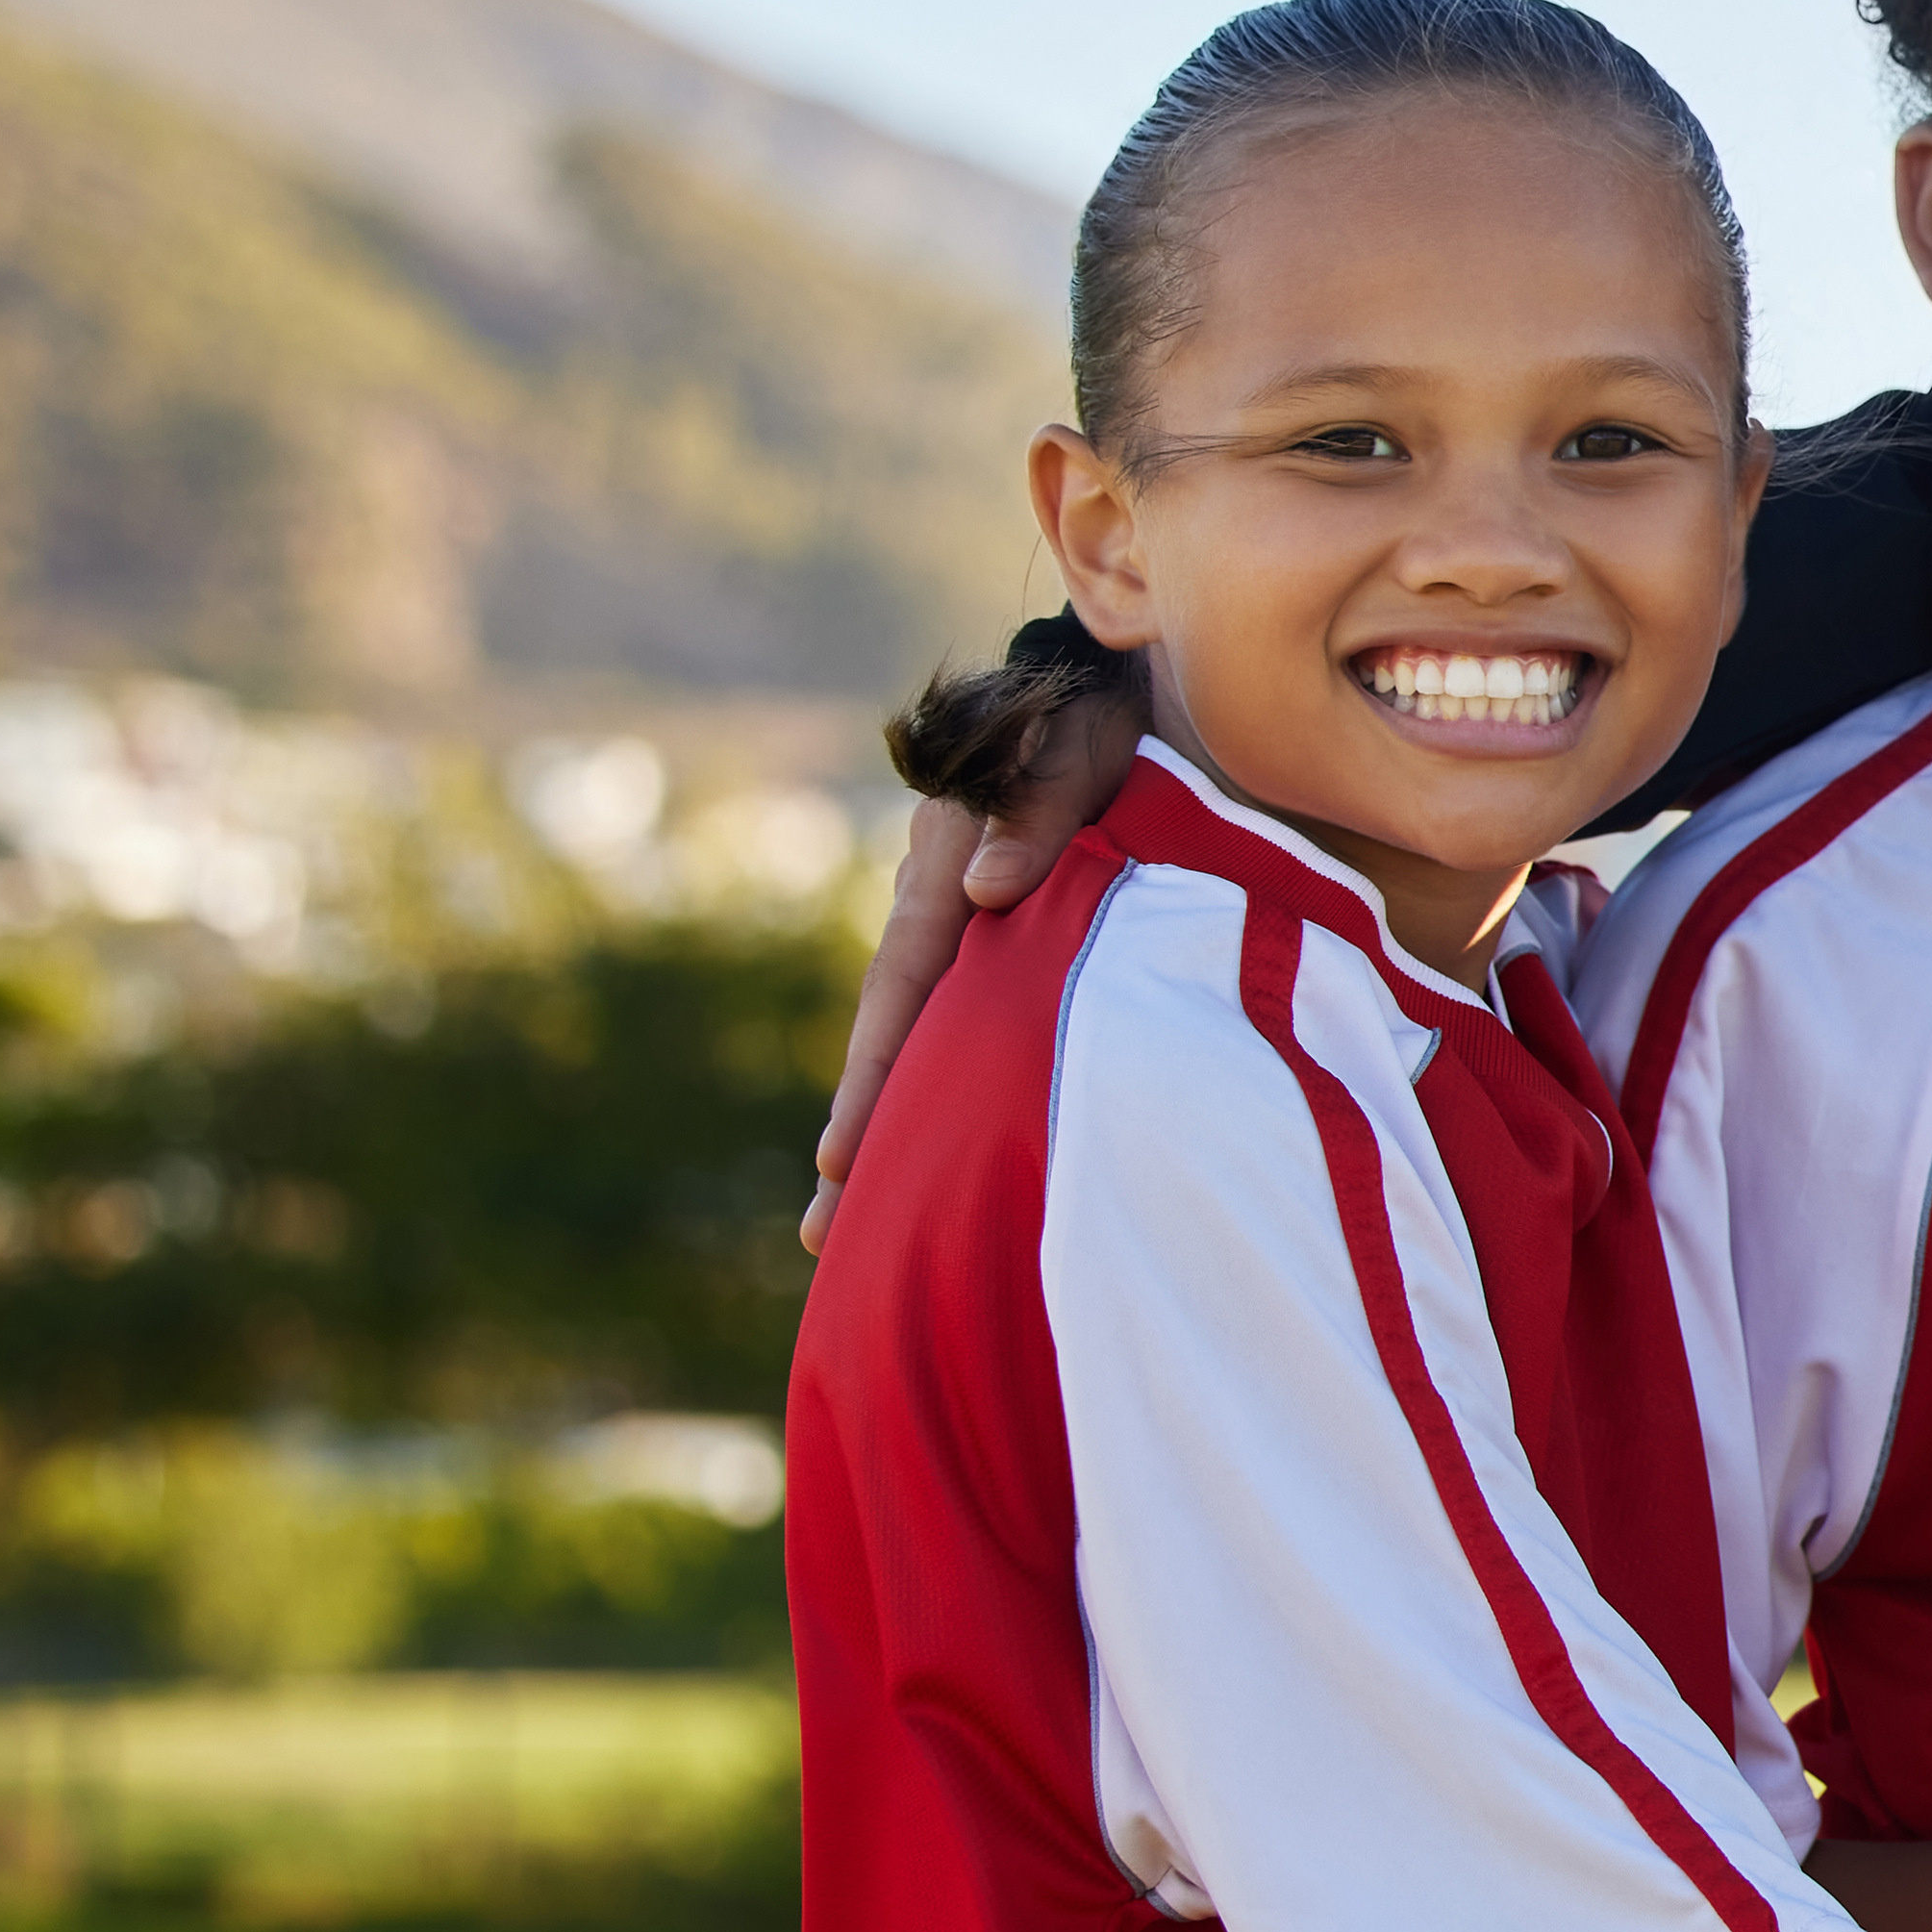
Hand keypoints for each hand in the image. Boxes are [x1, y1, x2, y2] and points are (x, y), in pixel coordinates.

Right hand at [804, 683, 1145, 1241]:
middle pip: (895, 1041)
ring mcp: (968, 934)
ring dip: (903, 1125)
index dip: (874, 1080)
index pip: (900, 995)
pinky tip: (950, 1152)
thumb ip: (1034, 813)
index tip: (838, 1161)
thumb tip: (984, 892)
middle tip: (826, 1237)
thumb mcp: (1064, 752)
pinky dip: (954, 1088)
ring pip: (928, 1044)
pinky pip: (972, 1030)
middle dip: (864, 1135)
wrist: (1104, 694)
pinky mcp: (1006, 947)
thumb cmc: (1080, 723)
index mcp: (938, 874)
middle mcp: (940, 914)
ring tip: (866, 1222)